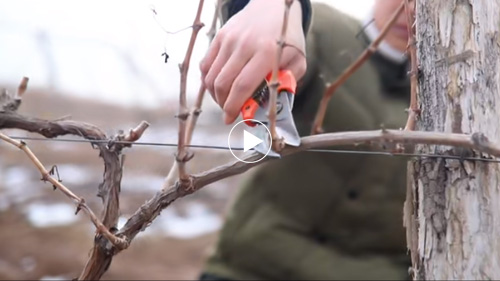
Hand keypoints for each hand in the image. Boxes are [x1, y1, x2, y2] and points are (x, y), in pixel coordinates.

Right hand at [200, 0, 305, 123]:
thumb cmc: (287, 36)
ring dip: (215, 95)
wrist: (273, 6)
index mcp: (266, 52)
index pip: (243, 86)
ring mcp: (229, 40)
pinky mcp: (219, 37)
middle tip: (229, 112)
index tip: (231, 119)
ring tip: (225, 100)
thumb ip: (288, 83)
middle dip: (224, 104)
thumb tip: (272, 105)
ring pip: (211, 77)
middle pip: (224, 84)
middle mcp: (244, 45)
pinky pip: (205, 65)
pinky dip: (208, 81)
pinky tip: (218, 87)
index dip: (234, 106)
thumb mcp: (298, 60)